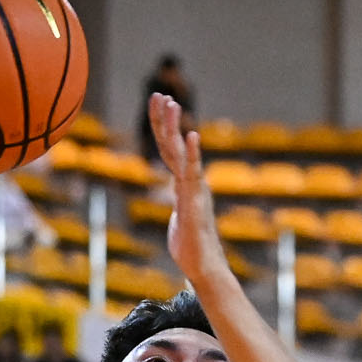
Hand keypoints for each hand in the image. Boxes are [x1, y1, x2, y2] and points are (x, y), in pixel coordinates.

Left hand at [148, 92, 227, 284]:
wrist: (203, 267)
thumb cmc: (191, 248)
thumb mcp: (180, 222)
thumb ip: (180, 209)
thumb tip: (180, 211)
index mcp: (184, 184)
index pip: (170, 150)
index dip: (162, 128)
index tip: (159, 106)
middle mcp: (191, 182)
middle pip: (173, 145)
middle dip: (166, 120)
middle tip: (160, 95)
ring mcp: (194, 189)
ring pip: (180, 154)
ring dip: (175, 128)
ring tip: (171, 104)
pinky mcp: (195, 201)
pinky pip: (193, 173)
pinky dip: (193, 154)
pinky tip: (192, 135)